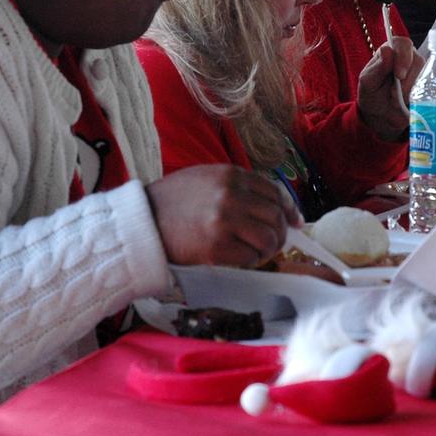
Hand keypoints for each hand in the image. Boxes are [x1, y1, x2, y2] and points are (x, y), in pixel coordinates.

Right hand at [145, 165, 300, 267]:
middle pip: (275, 216)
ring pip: (269, 238)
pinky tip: (241, 258)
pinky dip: (251, 260)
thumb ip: (237, 186)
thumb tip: (274, 204)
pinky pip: (250, 256)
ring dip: (269, 249)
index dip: (288, 209)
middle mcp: (231, 195)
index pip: (274, 192)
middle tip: (274, 242)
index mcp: (231, 175)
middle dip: (280, 232)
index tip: (294, 222)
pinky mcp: (217, 247)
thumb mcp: (206, 178)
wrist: (142, 222)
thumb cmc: (173, 201)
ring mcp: (225, 221)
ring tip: (259, 252)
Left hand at [357, 36, 421, 141]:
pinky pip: (432, 88)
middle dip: (407, 80)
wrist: (380, 116)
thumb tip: (387, 50)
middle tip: (393, 94)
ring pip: (425, 75)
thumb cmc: (372, 94)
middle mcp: (409, 58)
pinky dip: (420, 97)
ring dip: (411, 91)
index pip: (403, 44)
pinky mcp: (428, 85)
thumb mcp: (368, 83)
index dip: (404, 58)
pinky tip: (409, 103)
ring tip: (397, 101)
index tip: (399, 75)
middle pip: (417, 60)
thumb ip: (377, 68)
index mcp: (392, 51)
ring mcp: (421, 71)